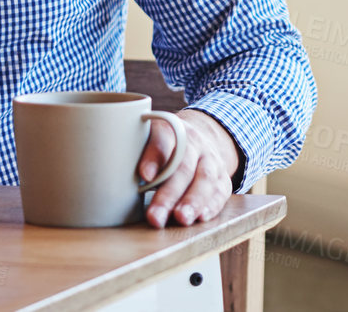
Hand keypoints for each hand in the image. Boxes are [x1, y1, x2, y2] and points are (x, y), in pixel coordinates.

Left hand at [137, 108, 240, 228]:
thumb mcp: (148, 140)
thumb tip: (124, 180)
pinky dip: (211, 205)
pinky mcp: (223, 177)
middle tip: (155, 216)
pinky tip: (201, 218)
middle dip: (169, 194)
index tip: (144, 175)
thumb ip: (137, 154)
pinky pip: (220, 192)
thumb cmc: (164, 146)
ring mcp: (212, 159)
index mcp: (171, 129)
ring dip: (193, 201)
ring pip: (205, 180)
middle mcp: (195, 142)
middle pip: (182, 167)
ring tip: (181, 218)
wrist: (197, 139)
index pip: (162, 139)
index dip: (154, 156)